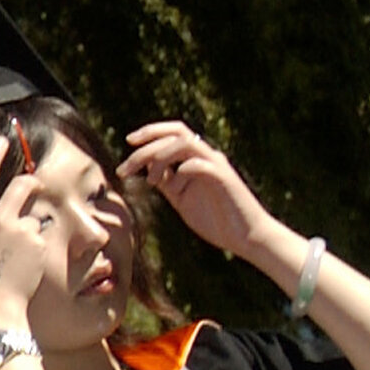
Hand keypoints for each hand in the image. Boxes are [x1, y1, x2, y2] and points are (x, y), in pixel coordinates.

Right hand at [0, 130, 50, 333]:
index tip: (2, 140)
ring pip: (32, 212)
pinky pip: (38, 235)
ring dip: (29, 221)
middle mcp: (0, 218)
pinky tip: (24, 265)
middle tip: (31, 186)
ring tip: (18, 246)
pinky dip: (33, 245)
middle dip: (30, 182)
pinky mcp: (38, 243)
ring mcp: (21, 230)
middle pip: (22, 184)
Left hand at [115, 122, 299, 276]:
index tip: (128, 141)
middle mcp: (208, 157)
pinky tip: (173, 186)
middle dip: (146, 145)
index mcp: (197, 159)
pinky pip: (201, 164)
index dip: (151, 132)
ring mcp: (217, 166)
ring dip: (161, 158)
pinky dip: (183, 170)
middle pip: (177, 133)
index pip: (174, 133)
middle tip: (124, 168)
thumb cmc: (215, 218)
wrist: (245, 236)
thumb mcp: (181, 198)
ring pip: (186, 144)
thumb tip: (146, 169)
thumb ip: (166, 182)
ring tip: (150, 181)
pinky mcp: (224, 180)